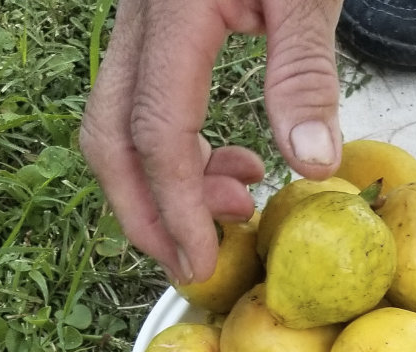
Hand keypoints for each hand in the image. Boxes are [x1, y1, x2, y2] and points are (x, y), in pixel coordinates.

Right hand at [80, 0, 343, 284]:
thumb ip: (304, 74)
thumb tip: (307, 166)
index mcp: (174, 10)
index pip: (157, 132)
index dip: (176, 207)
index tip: (202, 260)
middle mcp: (139, 18)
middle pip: (108, 137)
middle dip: (143, 214)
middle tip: (193, 262)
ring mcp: (137, 22)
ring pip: (114, 124)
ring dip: (160, 188)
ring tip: (237, 204)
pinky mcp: (152, 29)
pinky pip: (139, 105)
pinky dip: (173, 154)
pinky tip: (230, 167)